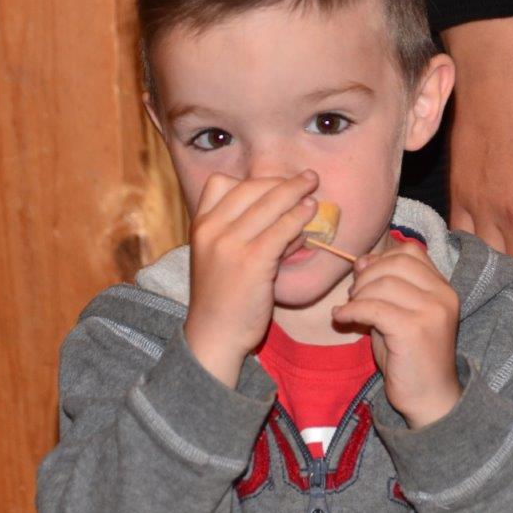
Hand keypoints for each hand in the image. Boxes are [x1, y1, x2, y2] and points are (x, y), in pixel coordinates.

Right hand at [184, 170, 318, 387]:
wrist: (214, 335)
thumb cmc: (223, 298)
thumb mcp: (221, 258)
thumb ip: (246, 234)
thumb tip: (290, 217)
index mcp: (199, 226)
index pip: (220, 183)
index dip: (251, 180)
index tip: (273, 183)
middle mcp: (211, 230)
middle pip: (250, 188)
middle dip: (282, 180)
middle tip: (306, 177)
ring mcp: (229, 244)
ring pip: (269, 204)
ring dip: (296, 192)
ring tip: (312, 188)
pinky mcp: (252, 261)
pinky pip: (281, 229)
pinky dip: (298, 217)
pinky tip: (310, 214)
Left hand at [332, 241, 461, 427]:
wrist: (428, 399)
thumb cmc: (410, 357)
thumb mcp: (398, 313)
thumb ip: (384, 287)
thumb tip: (361, 261)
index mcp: (443, 288)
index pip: (410, 251)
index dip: (381, 258)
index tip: (363, 275)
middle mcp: (443, 295)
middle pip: (395, 263)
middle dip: (366, 275)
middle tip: (353, 295)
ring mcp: (431, 312)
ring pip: (382, 284)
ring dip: (358, 294)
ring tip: (350, 309)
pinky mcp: (414, 329)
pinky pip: (373, 308)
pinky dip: (351, 310)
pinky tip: (341, 318)